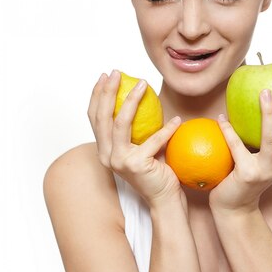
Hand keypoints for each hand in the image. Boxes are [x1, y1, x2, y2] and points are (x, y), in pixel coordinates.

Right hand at [88, 70, 182, 206]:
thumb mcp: (142, 146)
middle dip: (107, 91)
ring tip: (143, 84)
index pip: (94, 118)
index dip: (97, 95)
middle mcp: (107, 156)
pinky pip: (153, 140)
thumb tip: (139, 96)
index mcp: (105, 150)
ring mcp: (119, 161)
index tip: (104, 76)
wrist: (164, 199)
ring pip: (121, 123)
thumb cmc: (156, 170)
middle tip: (116, 72)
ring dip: (131, 100)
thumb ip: (137, 129)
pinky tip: (176, 120)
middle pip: (102, 117)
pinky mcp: (136, 165)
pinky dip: (167, 129)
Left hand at [209, 90, 271, 212]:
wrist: (234, 207)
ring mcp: (265, 171)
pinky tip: (221, 117)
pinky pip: (237, 146)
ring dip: (269, 114)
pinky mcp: (246, 174)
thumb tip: (267, 101)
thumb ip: (271, 139)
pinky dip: (228, 129)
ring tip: (264, 94)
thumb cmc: (248, 175)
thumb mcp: (264, 158)